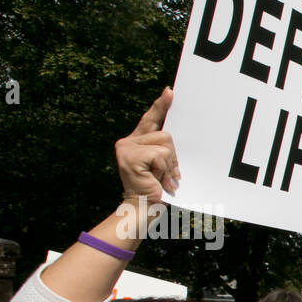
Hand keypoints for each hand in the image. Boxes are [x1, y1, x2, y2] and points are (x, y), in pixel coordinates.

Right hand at [116, 88, 179, 202]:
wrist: (144, 209)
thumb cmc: (156, 189)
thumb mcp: (163, 166)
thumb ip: (165, 150)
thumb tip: (175, 138)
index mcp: (136, 141)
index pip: (151, 119)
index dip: (161, 106)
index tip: (170, 92)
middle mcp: (127, 142)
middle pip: (166, 134)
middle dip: (174, 156)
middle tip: (168, 174)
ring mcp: (126, 148)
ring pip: (165, 144)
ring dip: (170, 165)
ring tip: (163, 179)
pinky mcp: (129, 156)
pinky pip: (160, 155)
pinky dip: (165, 170)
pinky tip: (160, 182)